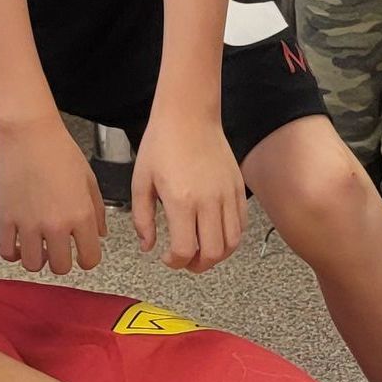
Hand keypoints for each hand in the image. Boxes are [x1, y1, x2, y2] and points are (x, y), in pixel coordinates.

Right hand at [0, 115, 106, 276]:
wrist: (27, 134)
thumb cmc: (59, 150)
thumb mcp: (89, 179)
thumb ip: (96, 211)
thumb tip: (99, 234)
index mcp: (81, 216)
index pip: (89, 259)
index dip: (87, 259)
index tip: (82, 255)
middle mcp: (56, 225)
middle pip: (60, 267)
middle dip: (61, 261)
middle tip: (57, 249)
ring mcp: (28, 224)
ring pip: (32, 265)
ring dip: (37, 259)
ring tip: (36, 246)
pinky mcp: (4, 219)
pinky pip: (7, 252)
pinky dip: (13, 252)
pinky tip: (18, 242)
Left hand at [131, 112, 246, 270]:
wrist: (189, 116)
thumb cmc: (162, 144)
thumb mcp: (140, 182)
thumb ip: (143, 219)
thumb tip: (148, 246)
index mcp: (181, 201)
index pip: (185, 250)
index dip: (175, 263)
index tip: (167, 259)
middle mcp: (208, 201)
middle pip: (213, 253)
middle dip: (198, 265)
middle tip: (185, 261)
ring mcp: (227, 195)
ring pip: (232, 243)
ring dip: (217, 255)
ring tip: (201, 250)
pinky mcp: (238, 188)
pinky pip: (241, 224)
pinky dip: (231, 237)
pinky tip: (215, 233)